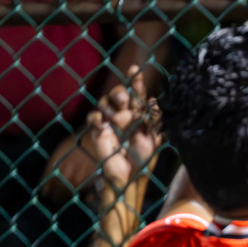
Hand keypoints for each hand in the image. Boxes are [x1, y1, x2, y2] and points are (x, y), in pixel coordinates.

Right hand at [85, 69, 160, 197]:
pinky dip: (97, 118)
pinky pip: (94, 117)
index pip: (137, 96)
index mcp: (139, 116)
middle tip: (124, 102)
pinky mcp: (98, 131)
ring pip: (105, 101)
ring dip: (110, 106)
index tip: (134, 70)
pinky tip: (103, 126)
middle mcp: (124, 116)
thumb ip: (153, 121)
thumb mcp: (153, 140)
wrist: (128, 176)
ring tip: (117, 119)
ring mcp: (110, 122)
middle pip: (119, 94)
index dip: (136, 82)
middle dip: (120, 93)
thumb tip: (154, 100)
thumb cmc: (143, 160)